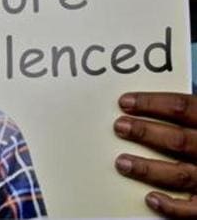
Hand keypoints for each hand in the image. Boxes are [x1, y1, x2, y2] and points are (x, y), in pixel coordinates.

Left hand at [114, 92, 196, 218]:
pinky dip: (172, 206)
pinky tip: (151, 198)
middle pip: (178, 140)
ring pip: (180, 174)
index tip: (126, 102)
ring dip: (148, 169)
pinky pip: (193, 209)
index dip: (151, 103)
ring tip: (122, 162)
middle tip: (120, 127)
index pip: (183, 107)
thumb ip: (192, 115)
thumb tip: (153, 108)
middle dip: (145, 133)